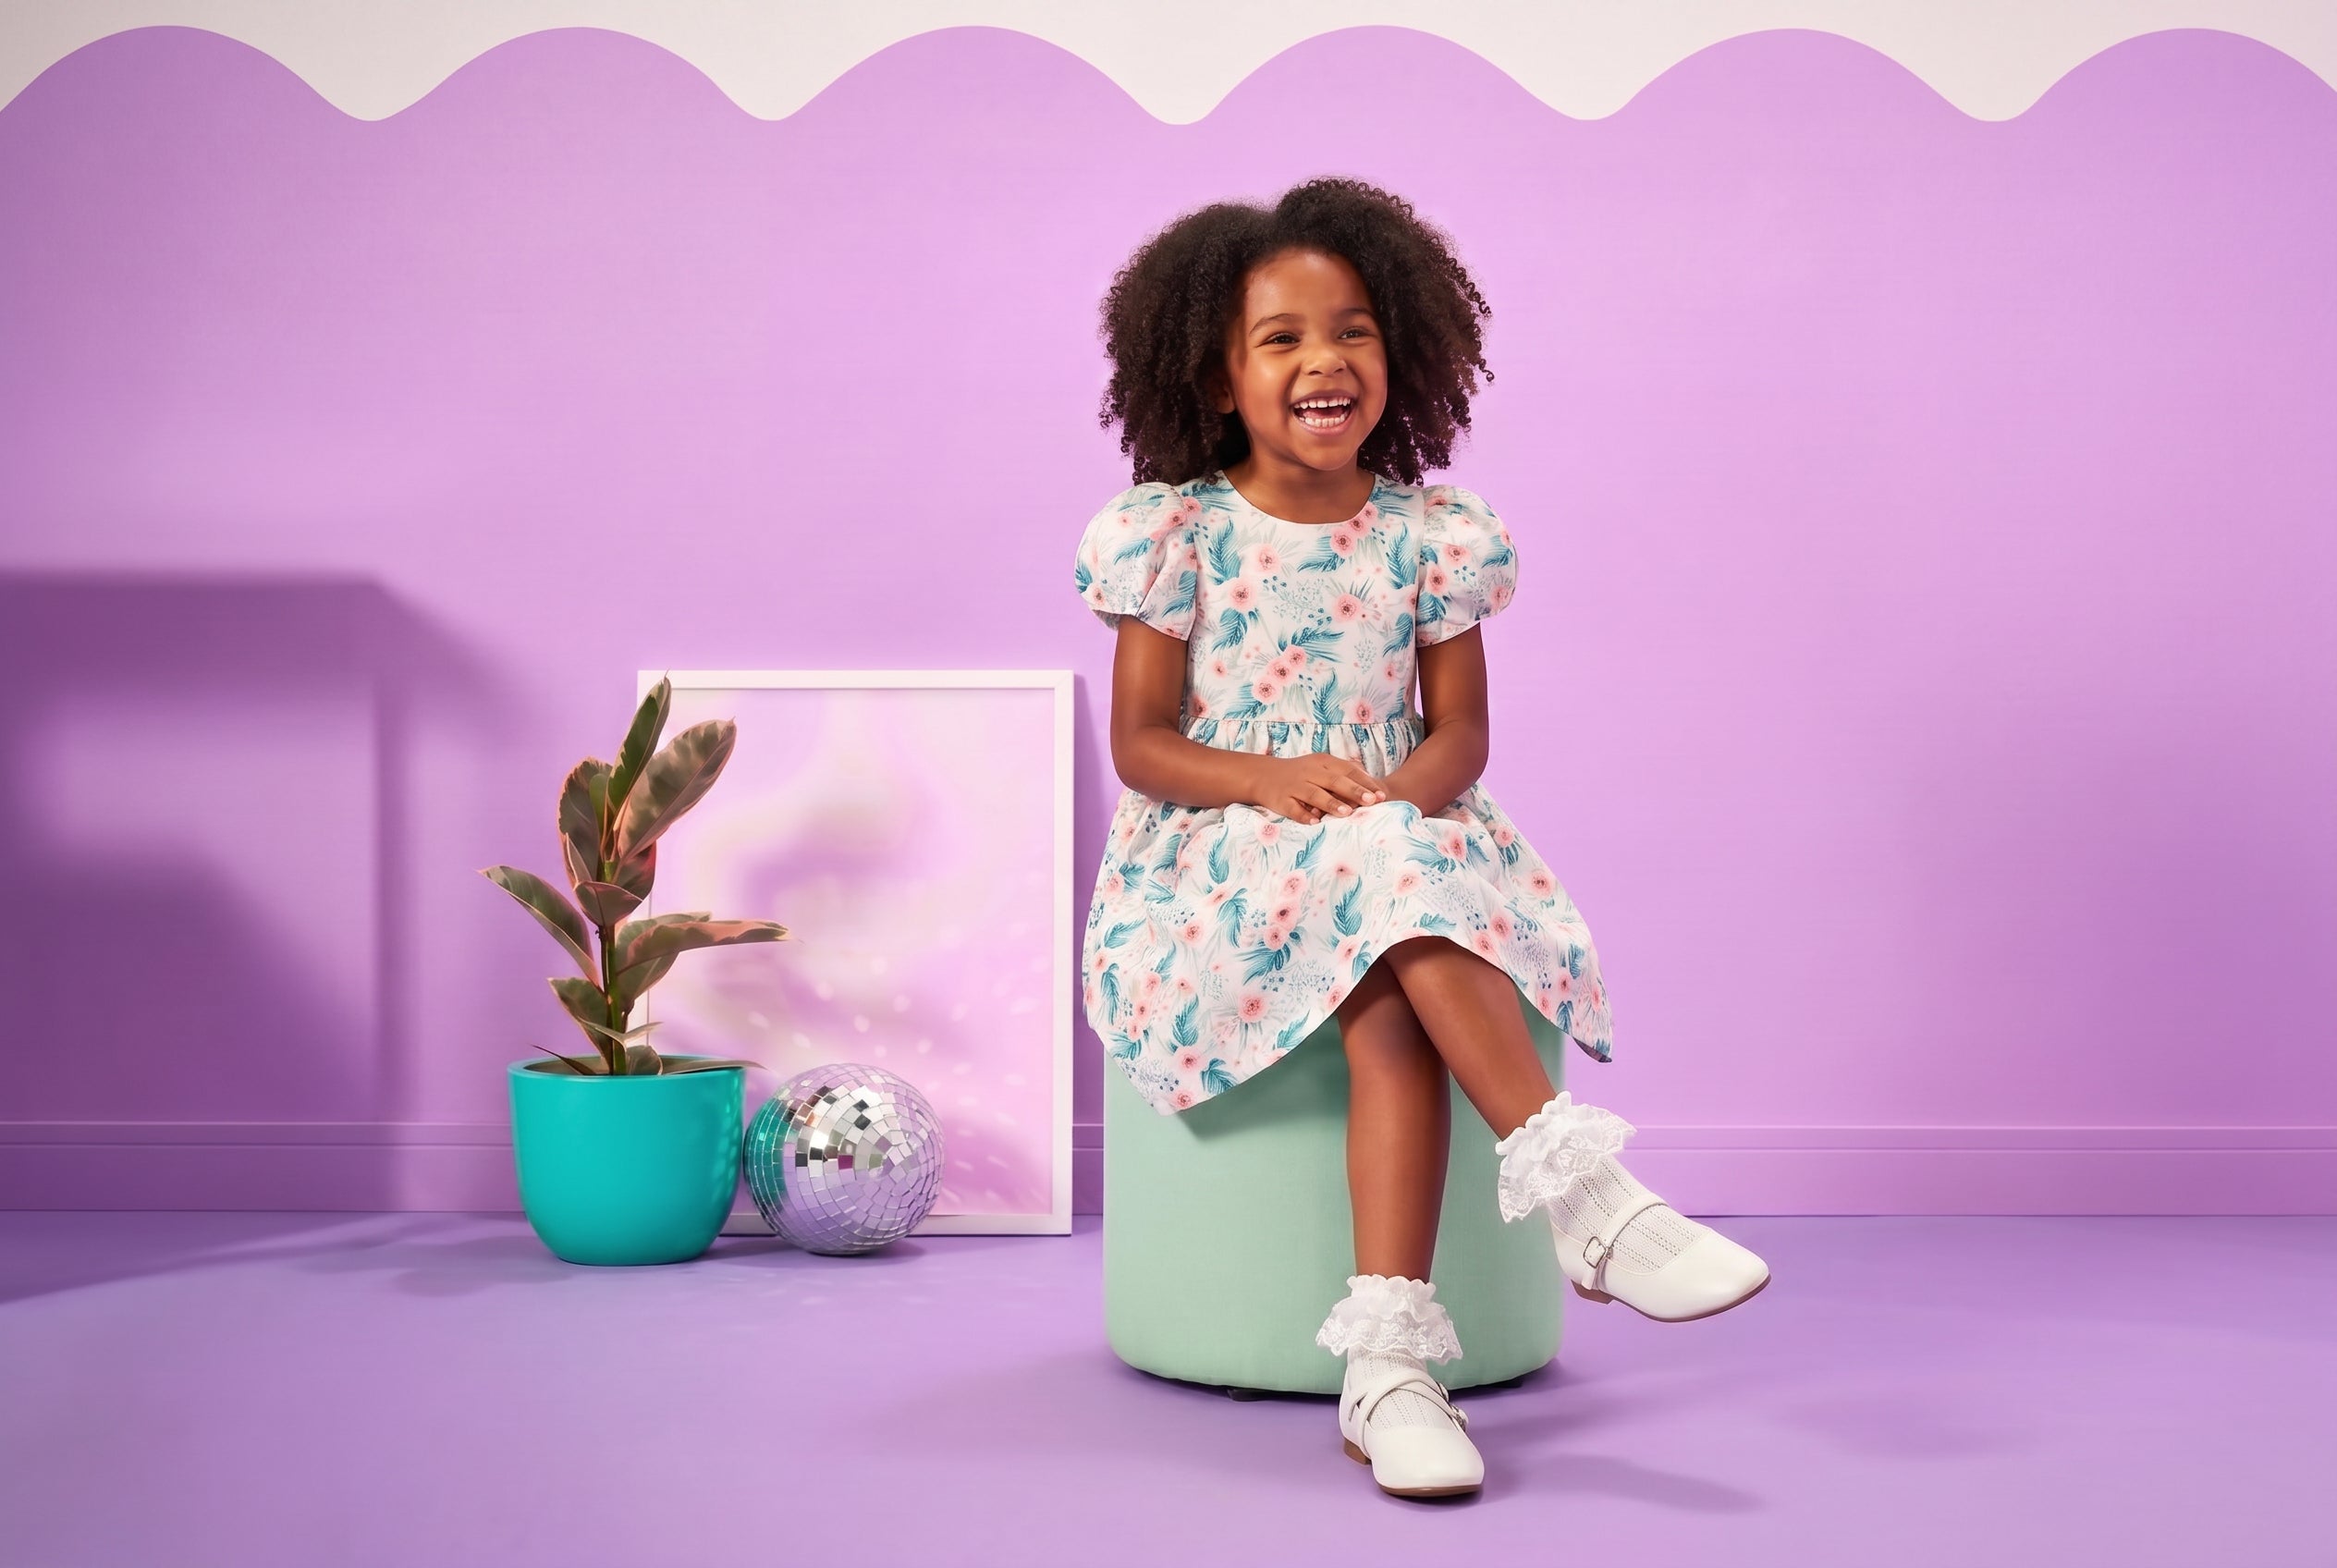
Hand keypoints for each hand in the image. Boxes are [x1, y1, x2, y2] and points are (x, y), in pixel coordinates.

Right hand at [1246, 755, 1390, 823]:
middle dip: (1354, 791)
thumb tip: (1370, 782)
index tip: (1380, 795)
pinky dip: (1303, 815)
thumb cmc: (1300, 773)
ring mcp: (1295, 786)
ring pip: (1314, 794)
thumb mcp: (1321, 766)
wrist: (1263, 775)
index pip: (1348, 770)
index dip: (1365, 782)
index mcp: (1323, 762)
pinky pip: (1293, 808)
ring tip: (1347, 813)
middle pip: (1334, 781)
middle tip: (1371, 802)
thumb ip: (1344, 772)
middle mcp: (1310, 772)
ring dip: (1331, 803)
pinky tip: (1314, 823)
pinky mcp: (1281, 800)